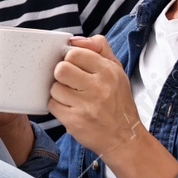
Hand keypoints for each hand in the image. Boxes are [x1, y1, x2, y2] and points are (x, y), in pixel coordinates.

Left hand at [49, 36, 146, 156]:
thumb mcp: (116, 70)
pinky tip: (71, 109)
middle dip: (62, 75)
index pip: (74, 53)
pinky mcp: (74, 121)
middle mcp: (98, 87)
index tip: (75, 67)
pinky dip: (58, 106)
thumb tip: (73, 40)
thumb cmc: (118, 102)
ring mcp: (86, 105)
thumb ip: (98, 48)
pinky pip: (52, 105)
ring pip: (54, 87)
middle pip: (61, 69)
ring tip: (73, 98)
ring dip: (59, 92)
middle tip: (71, 83)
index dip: (70, 59)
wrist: (125, 138)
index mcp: (108, 71)